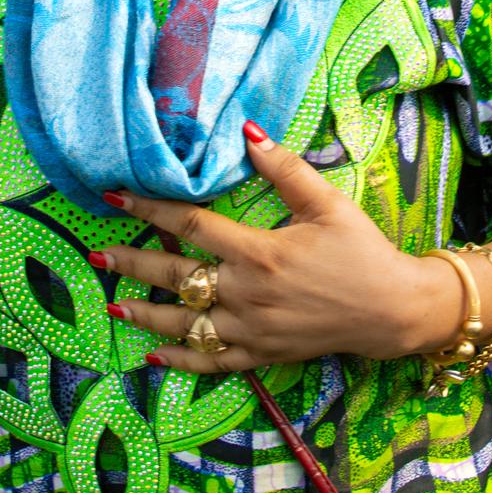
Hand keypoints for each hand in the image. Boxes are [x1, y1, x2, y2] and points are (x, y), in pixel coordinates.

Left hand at [91, 126, 465, 374]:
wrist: (394, 310)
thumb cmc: (363, 252)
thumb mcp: (328, 203)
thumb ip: (285, 168)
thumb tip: (247, 130)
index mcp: (260, 252)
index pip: (191, 225)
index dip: (150, 208)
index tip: (116, 196)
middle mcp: (247, 294)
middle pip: (176, 277)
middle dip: (132, 264)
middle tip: (97, 254)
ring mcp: (251, 330)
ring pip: (185, 325)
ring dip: (145, 316)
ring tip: (111, 306)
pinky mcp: (262, 355)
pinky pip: (211, 362)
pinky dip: (180, 361)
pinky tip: (153, 355)